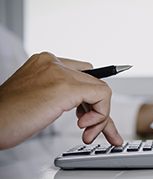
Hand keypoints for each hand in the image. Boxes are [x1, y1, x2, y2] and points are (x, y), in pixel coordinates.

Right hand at [0, 52, 122, 148]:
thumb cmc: (9, 117)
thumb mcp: (39, 98)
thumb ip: (61, 94)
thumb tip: (86, 105)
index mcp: (47, 63)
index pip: (84, 75)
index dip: (90, 99)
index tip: (88, 116)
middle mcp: (54, 63)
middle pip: (94, 83)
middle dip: (99, 110)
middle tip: (92, 129)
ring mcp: (60, 72)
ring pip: (101, 90)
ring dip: (101, 116)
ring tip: (88, 132)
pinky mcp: (66, 86)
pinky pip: (102, 95)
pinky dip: (101, 115)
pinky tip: (85, 127)